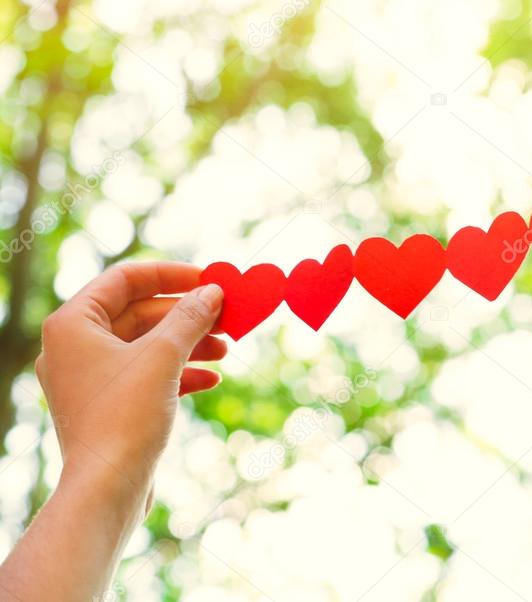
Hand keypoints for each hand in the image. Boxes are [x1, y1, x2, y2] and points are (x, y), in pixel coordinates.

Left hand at [35, 262, 224, 505]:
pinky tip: (211, 380)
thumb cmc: (125, 417)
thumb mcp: (164, 357)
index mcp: (73, 324)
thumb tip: (212, 292)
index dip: (171, 274)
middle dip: (187, 315)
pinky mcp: (107, 405)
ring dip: (189, 343)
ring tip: (227, 349)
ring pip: (146, 344)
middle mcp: (74, 346)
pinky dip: (179, 371)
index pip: (125, 279)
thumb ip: (189, 318)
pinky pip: (146, 374)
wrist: (107, 488)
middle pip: (139, 312)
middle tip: (226, 316)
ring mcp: (89, 378)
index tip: (209, 280)